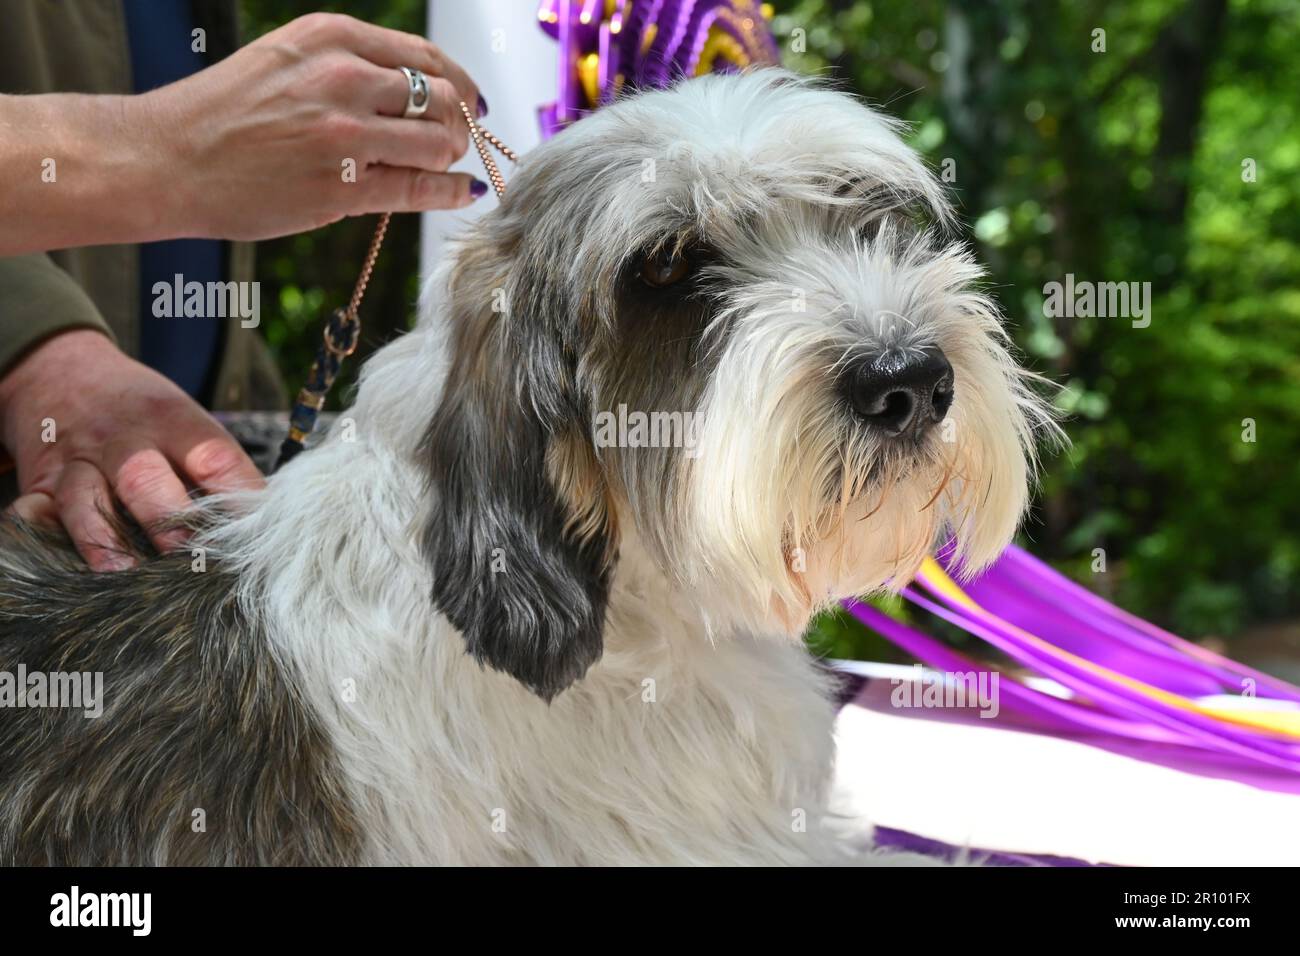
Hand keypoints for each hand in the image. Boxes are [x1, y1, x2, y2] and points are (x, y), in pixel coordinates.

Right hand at [0, 13, 487, 254]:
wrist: (165, 158)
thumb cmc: (222, 114)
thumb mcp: (285, 61)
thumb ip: (347, 68)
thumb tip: (415, 93)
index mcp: (330, 38)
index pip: (425, 56)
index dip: (460, 82)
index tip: (471, 100)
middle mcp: (343, 77)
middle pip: (442, 97)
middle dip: (459, 122)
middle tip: (458, 141)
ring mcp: (346, 134)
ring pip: (438, 142)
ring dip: (451, 157)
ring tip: (444, 166)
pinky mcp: (344, 187)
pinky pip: (420, 187)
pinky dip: (449, 190)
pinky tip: (459, 192)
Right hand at [0, 331, 263, 569]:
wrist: (62, 369)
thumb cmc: (146, 413)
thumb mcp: (186, 420)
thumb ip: (220, 470)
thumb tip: (270, 527)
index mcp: (176, 422)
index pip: (215, 458)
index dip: (238, 499)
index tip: (259, 539)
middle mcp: (125, 440)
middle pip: (146, 478)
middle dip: (170, 523)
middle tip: (193, 564)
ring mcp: (79, 462)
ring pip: (86, 501)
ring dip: (105, 541)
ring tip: (125, 576)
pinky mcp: (39, 482)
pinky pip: (32, 513)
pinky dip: (40, 537)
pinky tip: (54, 562)